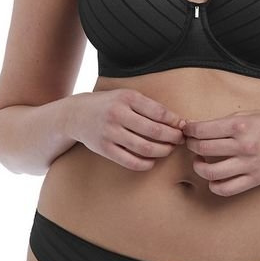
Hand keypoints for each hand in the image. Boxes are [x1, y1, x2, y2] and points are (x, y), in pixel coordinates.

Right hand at [68, 89, 185, 170]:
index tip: (183, 126)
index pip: (159, 112)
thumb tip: (178, 121)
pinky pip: (131, 161)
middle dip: (173, 137)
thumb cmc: (109, 104)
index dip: (175, 121)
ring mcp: (110, 133)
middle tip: (180, 140)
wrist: (76, 114)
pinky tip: (152, 160)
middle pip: (155, 131)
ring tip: (169, 149)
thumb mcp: (127, 97)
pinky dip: (146, 163)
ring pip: (145, 147)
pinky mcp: (104, 149)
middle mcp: (117, 114)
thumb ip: (149, 107)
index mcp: (127, 98)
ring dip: (163, 151)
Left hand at [181, 109, 259, 196]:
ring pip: (211, 172)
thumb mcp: (248, 114)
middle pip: (204, 149)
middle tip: (191, 142)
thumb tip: (196, 128)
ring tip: (199, 160)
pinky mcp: (255, 179)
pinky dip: (214, 185)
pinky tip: (212, 177)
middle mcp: (245, 146)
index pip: (203, 130)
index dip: (189, 130)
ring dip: (198, 166)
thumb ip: (224, 122)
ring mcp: (250, 165)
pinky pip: (227, 189)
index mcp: (241, 126)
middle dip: (191, 145)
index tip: (186, 130)